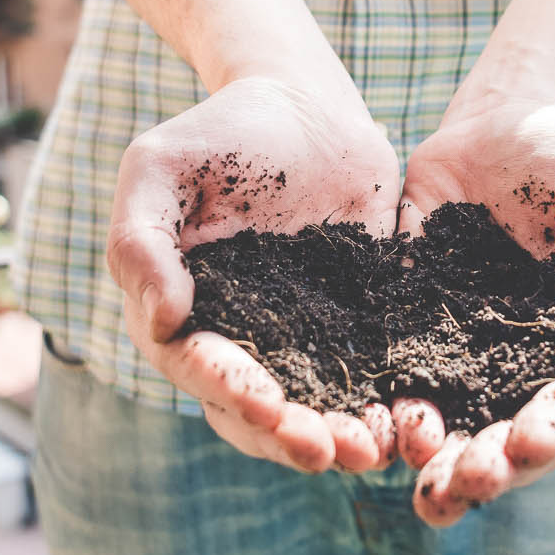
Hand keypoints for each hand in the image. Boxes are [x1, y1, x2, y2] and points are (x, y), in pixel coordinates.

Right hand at [108, 75, 400, 471]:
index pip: (199, 369)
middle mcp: (240, 340)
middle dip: (290, 438)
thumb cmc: (222, 130)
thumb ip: (141, 240)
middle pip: (256, 412)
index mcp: (182, 314)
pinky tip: (413, 419)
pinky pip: (372, 379)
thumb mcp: (160, 167)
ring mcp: (302, 339)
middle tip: (329, 451)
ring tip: (375, 450)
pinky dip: (388, 405)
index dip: (231, 392)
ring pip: (315, 408)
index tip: (266, 405)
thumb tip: (163, 321)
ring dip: (340, 436)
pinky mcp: (358, 327)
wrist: (308, 104)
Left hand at [393, 97, 554, 525]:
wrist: (509, 119)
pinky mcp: (404, 322)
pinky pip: (388, 371)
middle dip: (483, 468)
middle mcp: (516, 366)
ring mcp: (458, 349)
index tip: (528, 446)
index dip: (550, 436)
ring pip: (443, 420)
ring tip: (415, 472)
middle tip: (460, 484)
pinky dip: (376, 403)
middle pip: (501, 437)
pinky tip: (363, 422)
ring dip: (429, 456)